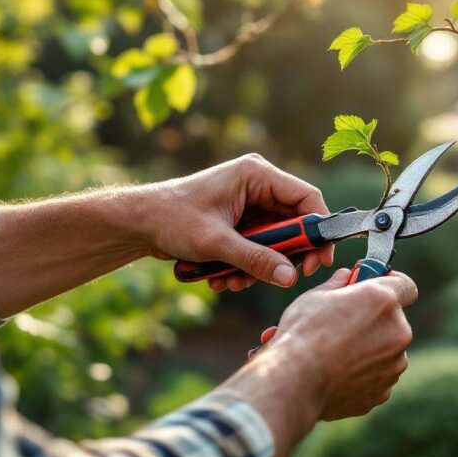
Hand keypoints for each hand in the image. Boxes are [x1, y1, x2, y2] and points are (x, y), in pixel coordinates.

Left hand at [131, 154, 333, 290]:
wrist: (138, 223)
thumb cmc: (171, 219)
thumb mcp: (215, 242)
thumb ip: (255, 259)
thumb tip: (290, 277)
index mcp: (256, 174)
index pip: (306, 198)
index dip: (318, 230)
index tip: (319, 260)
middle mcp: (257, 185)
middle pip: (294, 223)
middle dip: (283, 256)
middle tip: (285, 278)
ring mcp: (249, 203)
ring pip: (275, 240)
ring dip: (259, 266)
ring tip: (232, 282)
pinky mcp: (240, 221)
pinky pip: (257, 246)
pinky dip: (245, 265)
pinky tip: (222, 278)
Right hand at [260, 268, 416, 419]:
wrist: (295, 384)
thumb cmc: (302, 335)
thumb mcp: (315, 297)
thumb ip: (338, 285)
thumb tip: (345, 278)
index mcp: (382, 301)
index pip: (406, 285)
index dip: (392, 284)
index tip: (377, 288)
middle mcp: (397, 332)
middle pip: (394, 320)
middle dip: (374, 320)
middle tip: (345, 324)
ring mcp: (394, 365)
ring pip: (387, 350)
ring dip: (370, 348)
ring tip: (336, 353)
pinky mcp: (384, 391)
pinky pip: (377, 375)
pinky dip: (363, 373)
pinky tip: (337, 373)